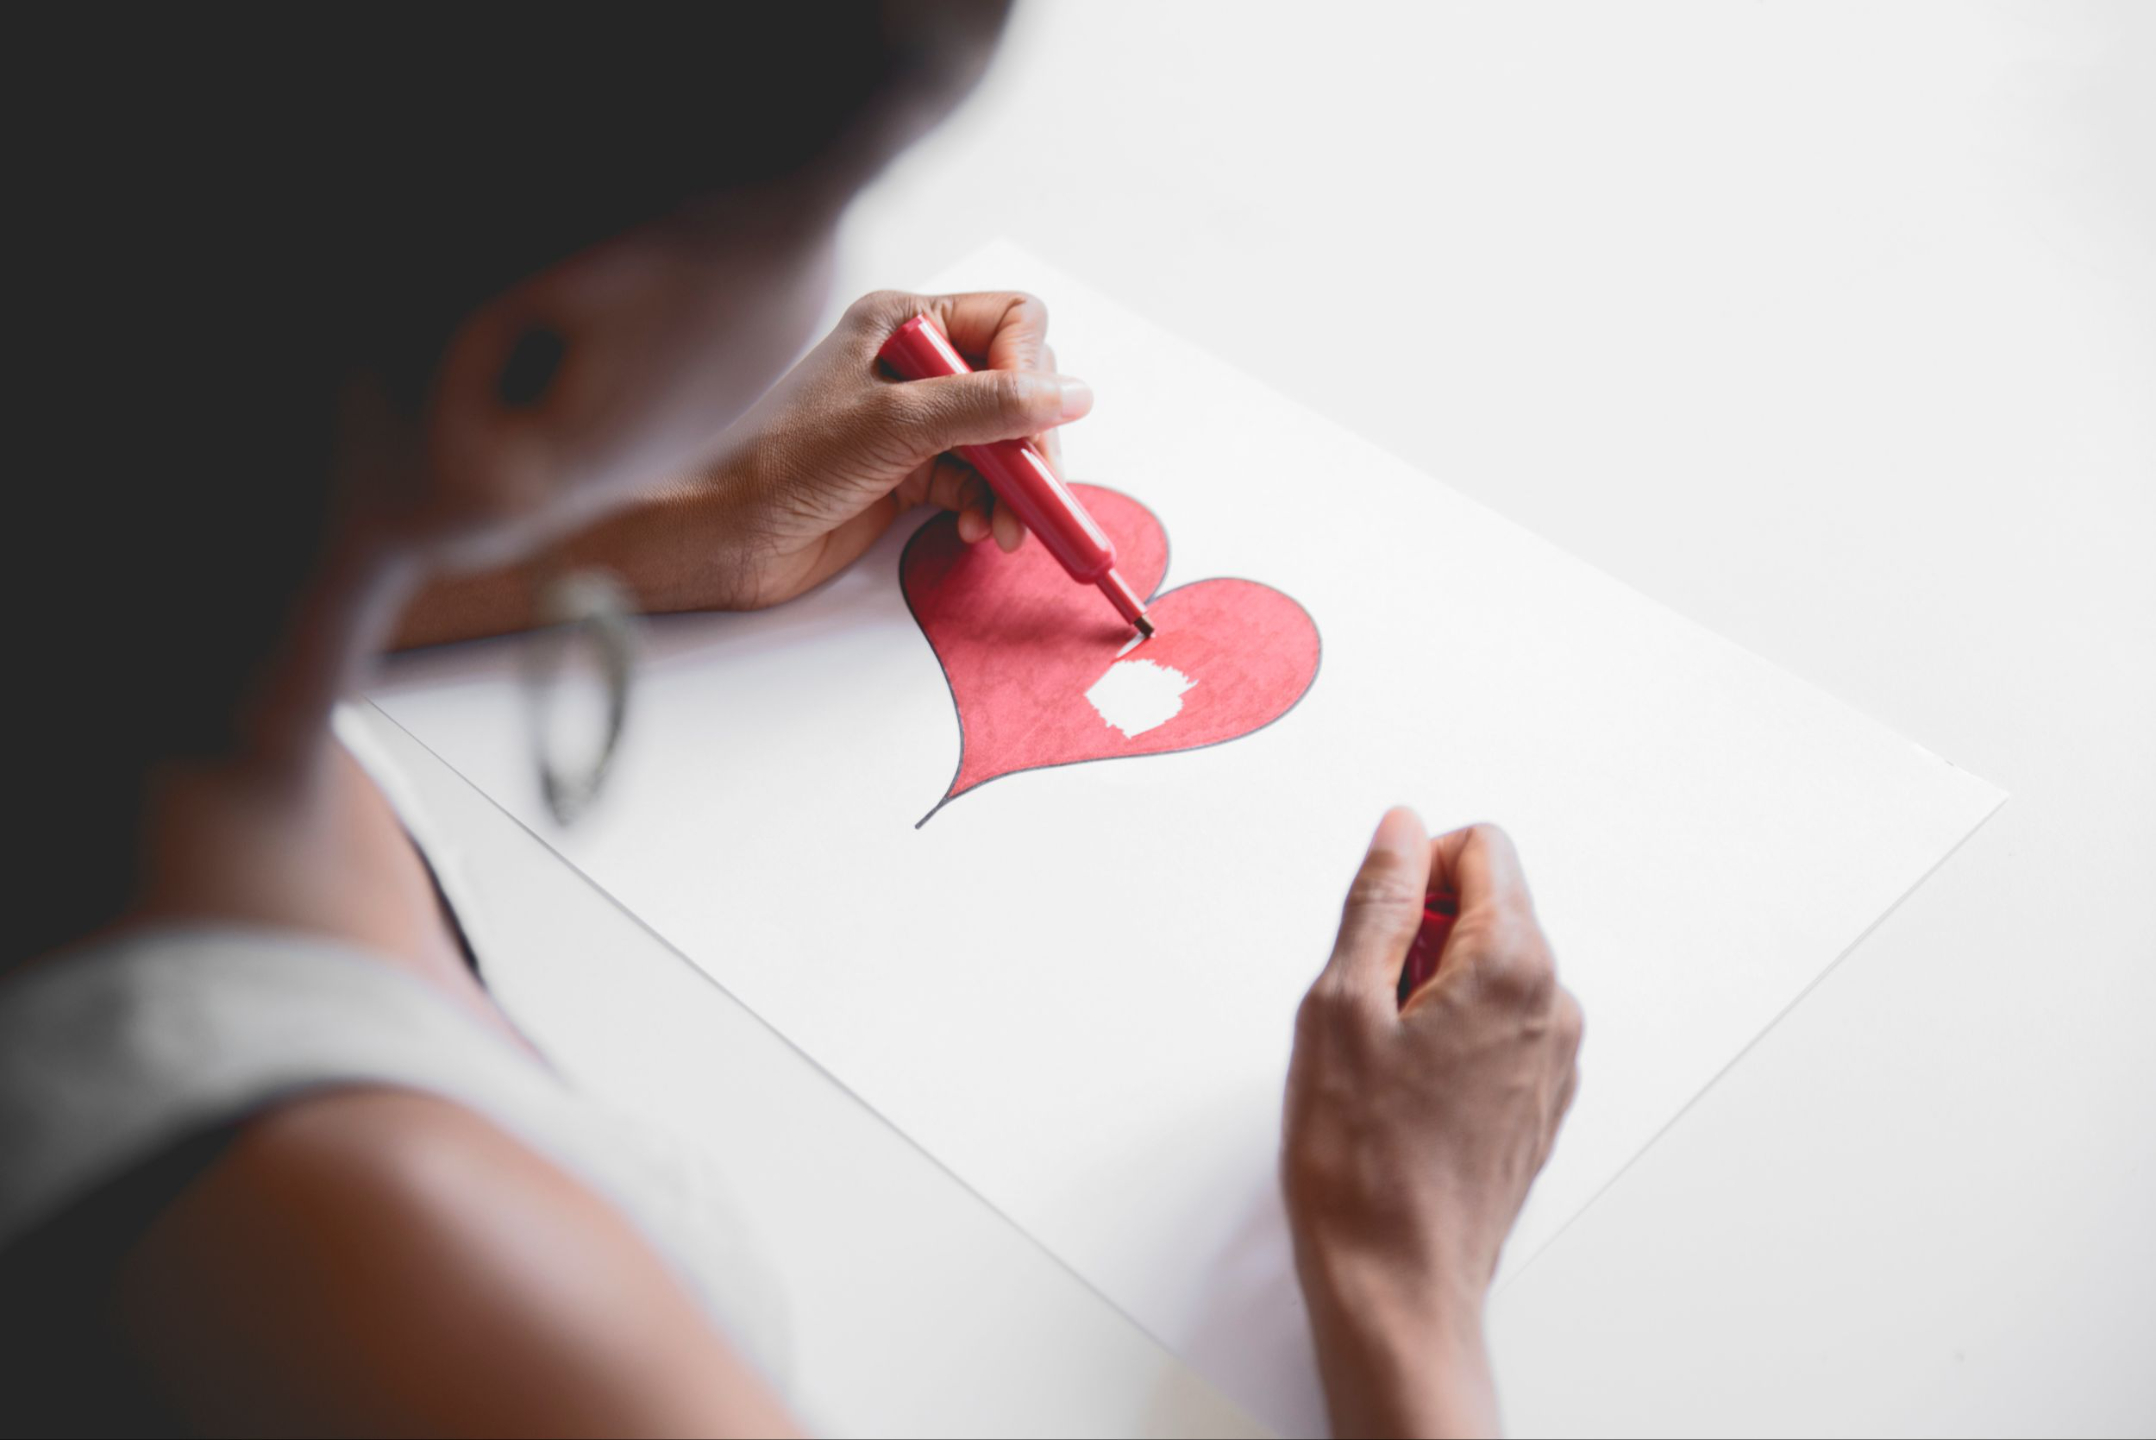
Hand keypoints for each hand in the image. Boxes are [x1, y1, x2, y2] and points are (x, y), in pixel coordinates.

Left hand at [694, 287, 1090, 607]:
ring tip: (1006, 529)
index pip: (1011, 322)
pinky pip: (979, 481)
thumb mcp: (898, 424)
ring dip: (1015, 486)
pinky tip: (979, 531)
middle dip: (1031, 442)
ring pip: (1003, 442)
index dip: (1033, 375)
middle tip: (1034, 492)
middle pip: (1017, 386)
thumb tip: (1072, 395)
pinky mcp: (908, 473)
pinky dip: (989, 507)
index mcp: (904, 321)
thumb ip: (991, 406)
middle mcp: (913, 363)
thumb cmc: (784, 462)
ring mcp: (912, 421)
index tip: (1034, 431)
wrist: (723, 535)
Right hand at [1284, 810, 1581, 1438]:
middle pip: (1489, 904)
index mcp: (1514, 967)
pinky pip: (1496, 1023)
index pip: (1481, 847)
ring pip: (1489, 967)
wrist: (1400, 1284)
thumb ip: (1377, 901)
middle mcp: (1553, 1005)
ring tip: (1378, 1055)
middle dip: (1418, 929)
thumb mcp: (1341, 1005)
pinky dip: (1448, 1029)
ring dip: (1429, 982)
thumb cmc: (1365, 1163)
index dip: (1411, 868)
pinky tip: (1403, 1088)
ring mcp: (1554, 1057)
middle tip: (1364, 1002)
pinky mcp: (1540, 1099)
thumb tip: (1400, 831)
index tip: (1371, 927)